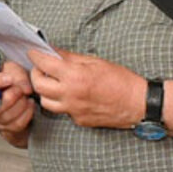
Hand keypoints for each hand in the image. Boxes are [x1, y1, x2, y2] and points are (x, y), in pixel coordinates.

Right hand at [0, 60, 34, 145]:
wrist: (19, 92)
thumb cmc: (13, 78)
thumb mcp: (14, 69)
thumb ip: (18, 76)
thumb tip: (26, 90)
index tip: (9, 79)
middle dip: (10, 98)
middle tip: (21, 90)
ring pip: (5, 118)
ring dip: (21, 105)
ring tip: (25, 96)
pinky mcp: (4, 128)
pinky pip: (16, 125)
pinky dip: (27, 114)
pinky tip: (29, 104)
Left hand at [28, 47, 144, 129]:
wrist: (139, 103)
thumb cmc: (121, 80)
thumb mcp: (96, 62)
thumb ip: (71, 58)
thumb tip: (53, 51)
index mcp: (75, 76)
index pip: (44, 64)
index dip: (35, 56)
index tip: (33, 52)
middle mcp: (70, 94)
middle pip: (38, 85)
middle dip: (36, 74)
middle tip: (41, 69)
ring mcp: (73, 109)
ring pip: (45, 102)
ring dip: (45, 91)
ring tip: (54, 84)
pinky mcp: (78, 120)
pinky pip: (62, 111)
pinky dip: (62, 102)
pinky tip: (71, 95)